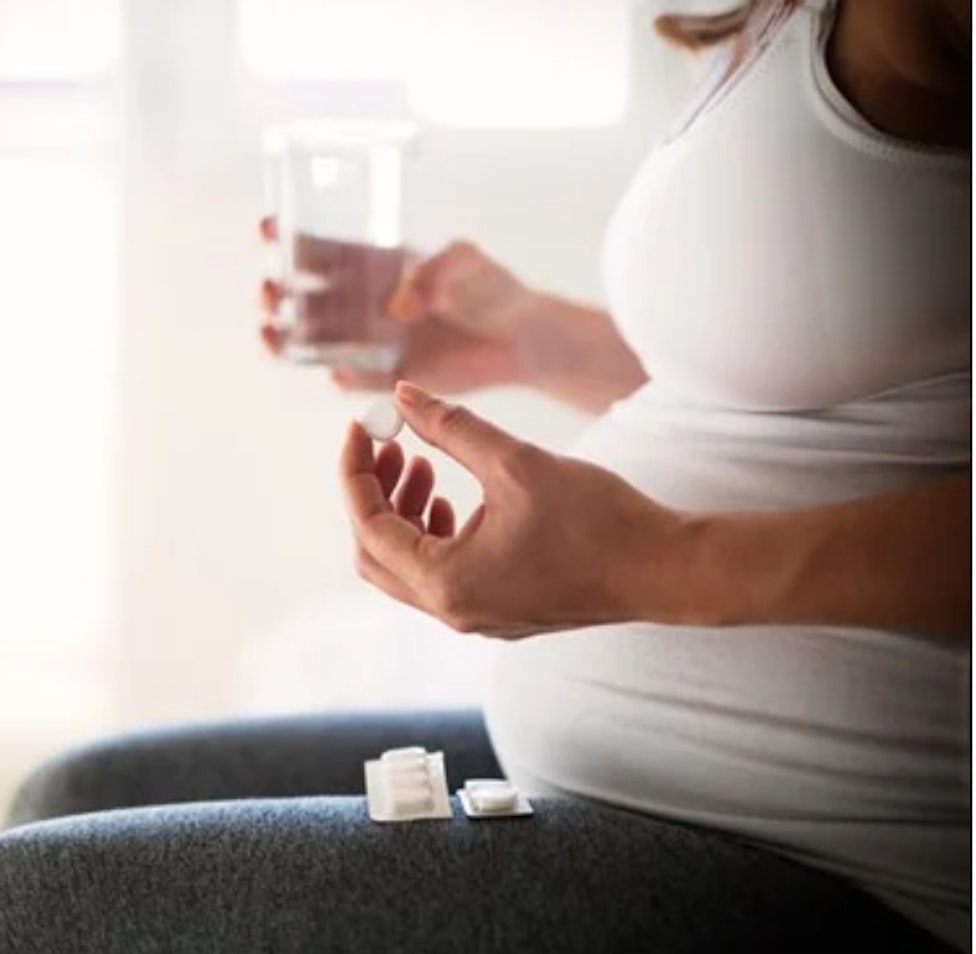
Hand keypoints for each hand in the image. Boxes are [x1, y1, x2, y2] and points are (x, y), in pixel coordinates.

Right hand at [258, 218, 541, 394]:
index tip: (267, 227)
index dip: (286, 236)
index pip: (317, 247)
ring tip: (272, 333)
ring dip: (286, 338)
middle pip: (299, 296)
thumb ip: (436, 272)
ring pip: (313, 341)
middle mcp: (361, 302)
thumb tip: (397, 308)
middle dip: (274, 291)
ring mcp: (370, 340)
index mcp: (371, 264)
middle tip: (270, 289)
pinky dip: (341, 378)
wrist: (520, 337)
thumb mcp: (467, 261)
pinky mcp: (388, 375)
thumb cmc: (492, 287)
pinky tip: (337, 374)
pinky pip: (354, 380)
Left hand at [339, 382, 689, 637]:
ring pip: (409, 565)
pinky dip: (434, 532)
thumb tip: (403, 395)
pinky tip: (455, 496)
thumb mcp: (514, 461)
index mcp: (446, 582)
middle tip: (390, 443)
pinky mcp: (499, 610)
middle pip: (377, 553)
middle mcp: (453, 610)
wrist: (664, 570)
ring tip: (424, 463)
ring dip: (404, 511)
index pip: (368, 525)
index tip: (361, 425)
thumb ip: (450, 428)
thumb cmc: (596, 519)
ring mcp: (476, 616)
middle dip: (375, 494)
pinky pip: (443, 573)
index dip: (356, 470)